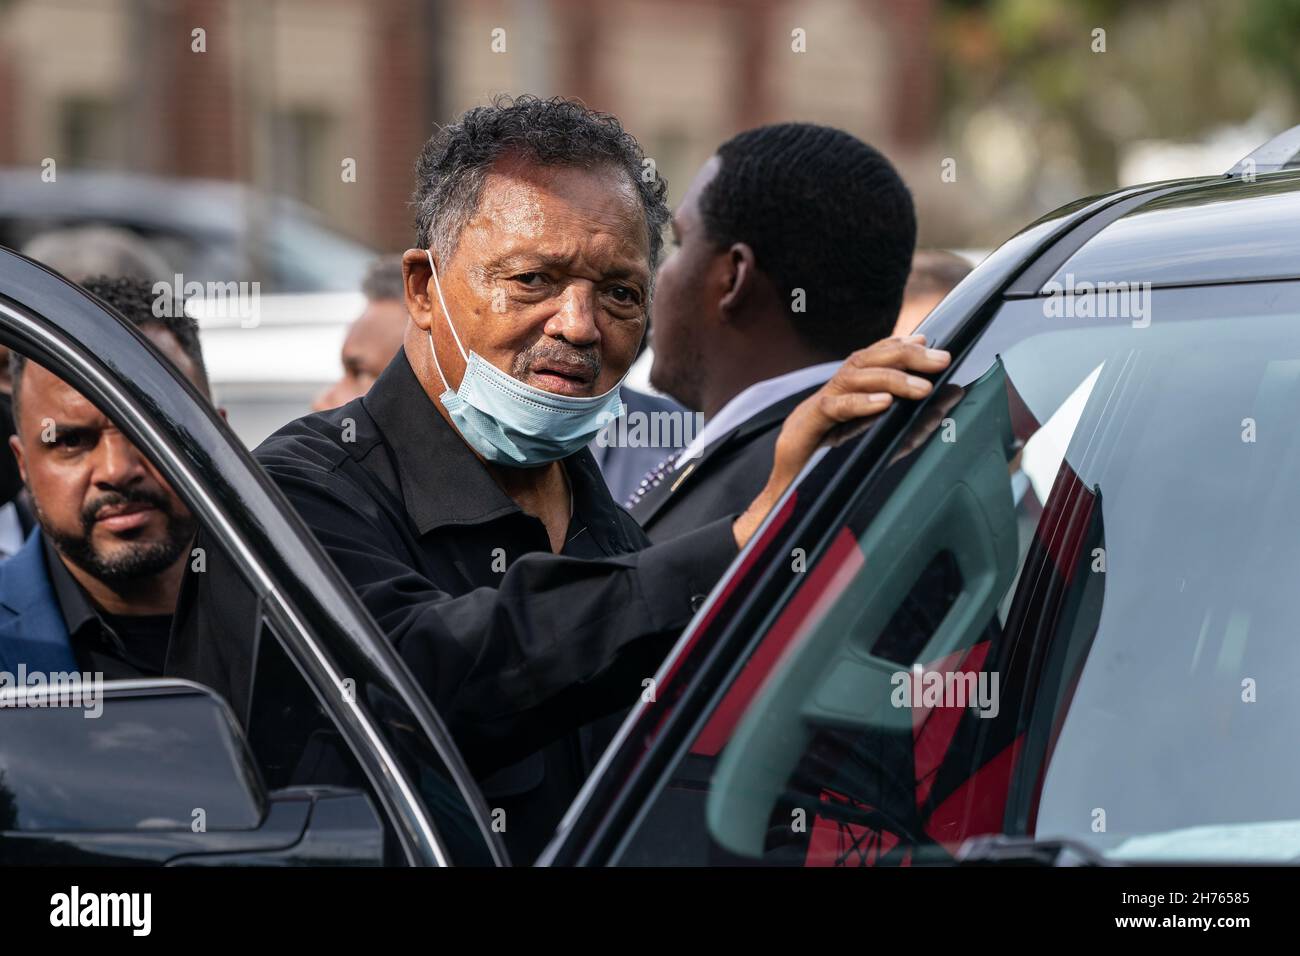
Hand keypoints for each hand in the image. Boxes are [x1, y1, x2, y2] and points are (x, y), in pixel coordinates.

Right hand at [732, 335, 951, 547]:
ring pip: (850, 377)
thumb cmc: (831, 479)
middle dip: (904, 356)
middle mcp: (826, 397)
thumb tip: (945, 408)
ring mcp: (812, 410)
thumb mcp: (878, 449)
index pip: (867, 359)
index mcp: (840, 397)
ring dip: (890, 378)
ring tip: (922, 387)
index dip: (894, 346)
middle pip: (862, 360)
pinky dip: (859, 403)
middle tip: (940, 359)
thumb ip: (909, 428)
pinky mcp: (802, 430)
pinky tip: (884, 403)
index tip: (925, 341)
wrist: (788, 507)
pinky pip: (832, 408)